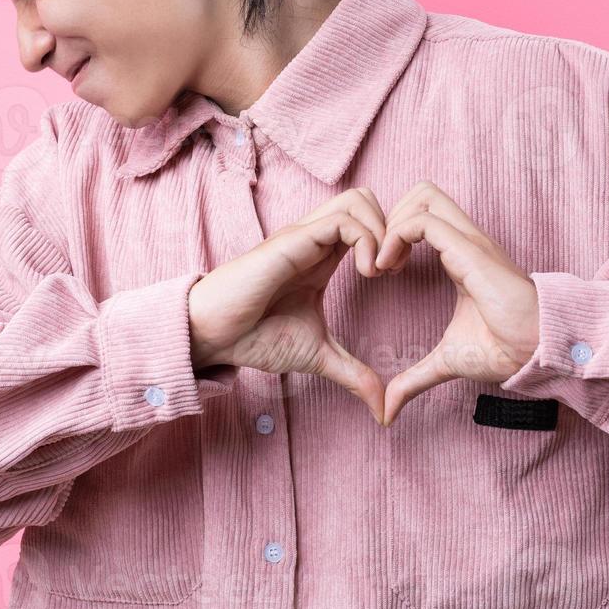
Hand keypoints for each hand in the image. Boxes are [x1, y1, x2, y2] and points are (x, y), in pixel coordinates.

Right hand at [187, 187, 389, 423]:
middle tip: (393, 269)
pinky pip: (342, 220)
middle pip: (366, 199)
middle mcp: (316, 239)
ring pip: (358, 199)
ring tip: (380, 271)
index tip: (395, 276)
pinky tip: (367, 273)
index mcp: (323, 257)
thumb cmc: (255, 337)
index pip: (367, 223)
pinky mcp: (294, 241)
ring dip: (381, 231)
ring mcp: (305, 236)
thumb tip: (382, 409)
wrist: (214, 336)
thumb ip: (352, 374)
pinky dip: (367, 240)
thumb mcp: (317, 356)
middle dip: (393, 227)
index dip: (391, 242)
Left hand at [373, 180, 541, 425]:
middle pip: (422, 192)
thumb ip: (415, 378)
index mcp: (460, 256)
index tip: (380, 271)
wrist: (536, 351)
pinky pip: (423, 221)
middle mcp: (464, 240)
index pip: (423, 216)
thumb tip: (388, 410)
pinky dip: (397, 236)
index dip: (394, 234)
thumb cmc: (503, 350)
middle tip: (379, 259)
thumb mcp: (447, 361)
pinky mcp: (470, 249)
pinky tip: (388, 269)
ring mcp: (468, 240)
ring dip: (392, 223)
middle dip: (390, 217)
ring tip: (383, 264)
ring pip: (423, 195)